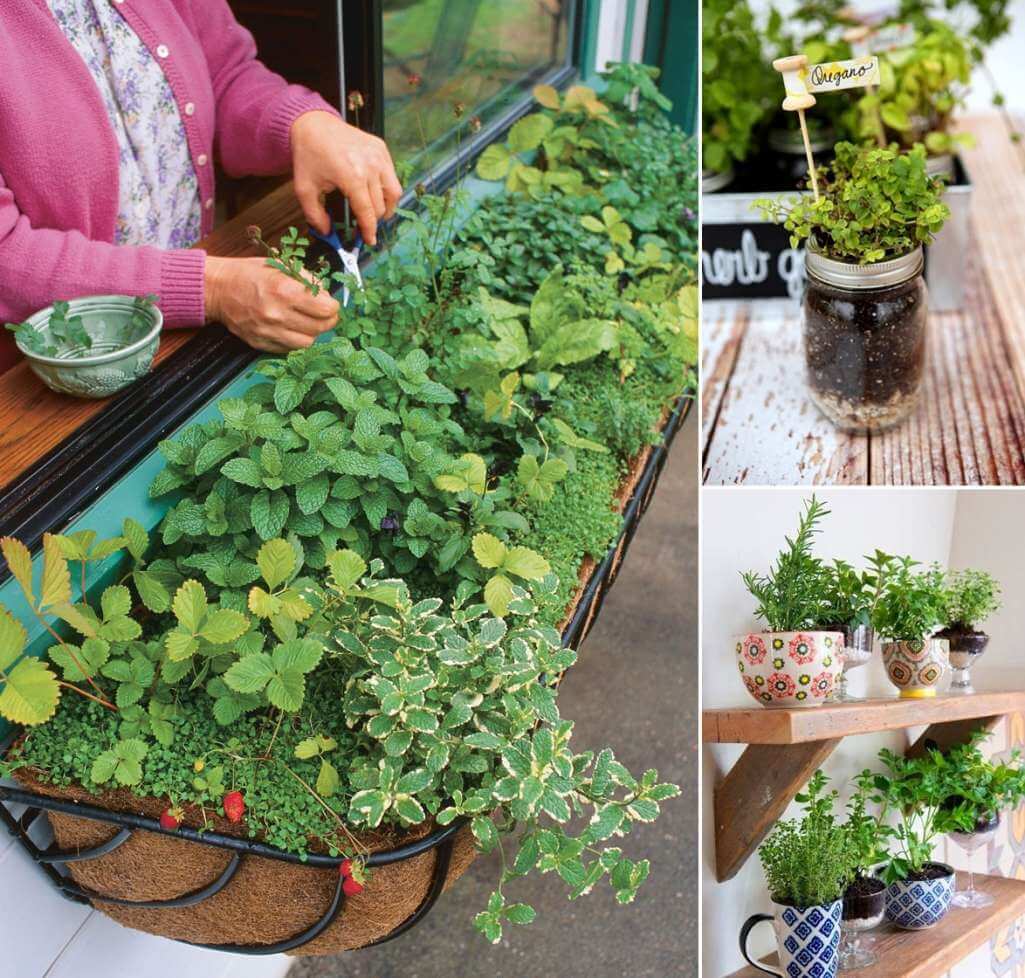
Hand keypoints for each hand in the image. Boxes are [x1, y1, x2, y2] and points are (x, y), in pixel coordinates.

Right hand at [204, 256, 338, 352]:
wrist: (217, 289)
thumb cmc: (248, 274)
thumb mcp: (279, 266)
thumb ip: (307, 280)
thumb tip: (326, 296)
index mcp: (284, 290)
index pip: (326, 309)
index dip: (332, 306)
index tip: (329, 304)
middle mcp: (277, 314)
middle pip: (321, 328)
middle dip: (327, 320)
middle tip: (323, 314)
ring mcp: (268, 332)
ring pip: (307, 343)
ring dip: (311, 332)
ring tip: (305, 321)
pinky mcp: (261, 343)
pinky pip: (289, 349)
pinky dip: (294, 340)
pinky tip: (290, 328)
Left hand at [290, 110, 402, 245]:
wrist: (313, 124)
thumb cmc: (308, 157)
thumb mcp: (304, 189)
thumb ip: (315, 216)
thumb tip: (328, 233)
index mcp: (352, 177)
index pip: (368, 213)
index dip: (369, 231)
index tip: (368, 241)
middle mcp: (370, 166)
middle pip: (380, 207)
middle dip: (372, 220)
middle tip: (362, 225)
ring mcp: (379, 156)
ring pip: (394, 194)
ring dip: (386, 207)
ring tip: (374, 212)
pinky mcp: (382, 149)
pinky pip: (391, 177)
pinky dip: (386, 189)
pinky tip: (373, 191)